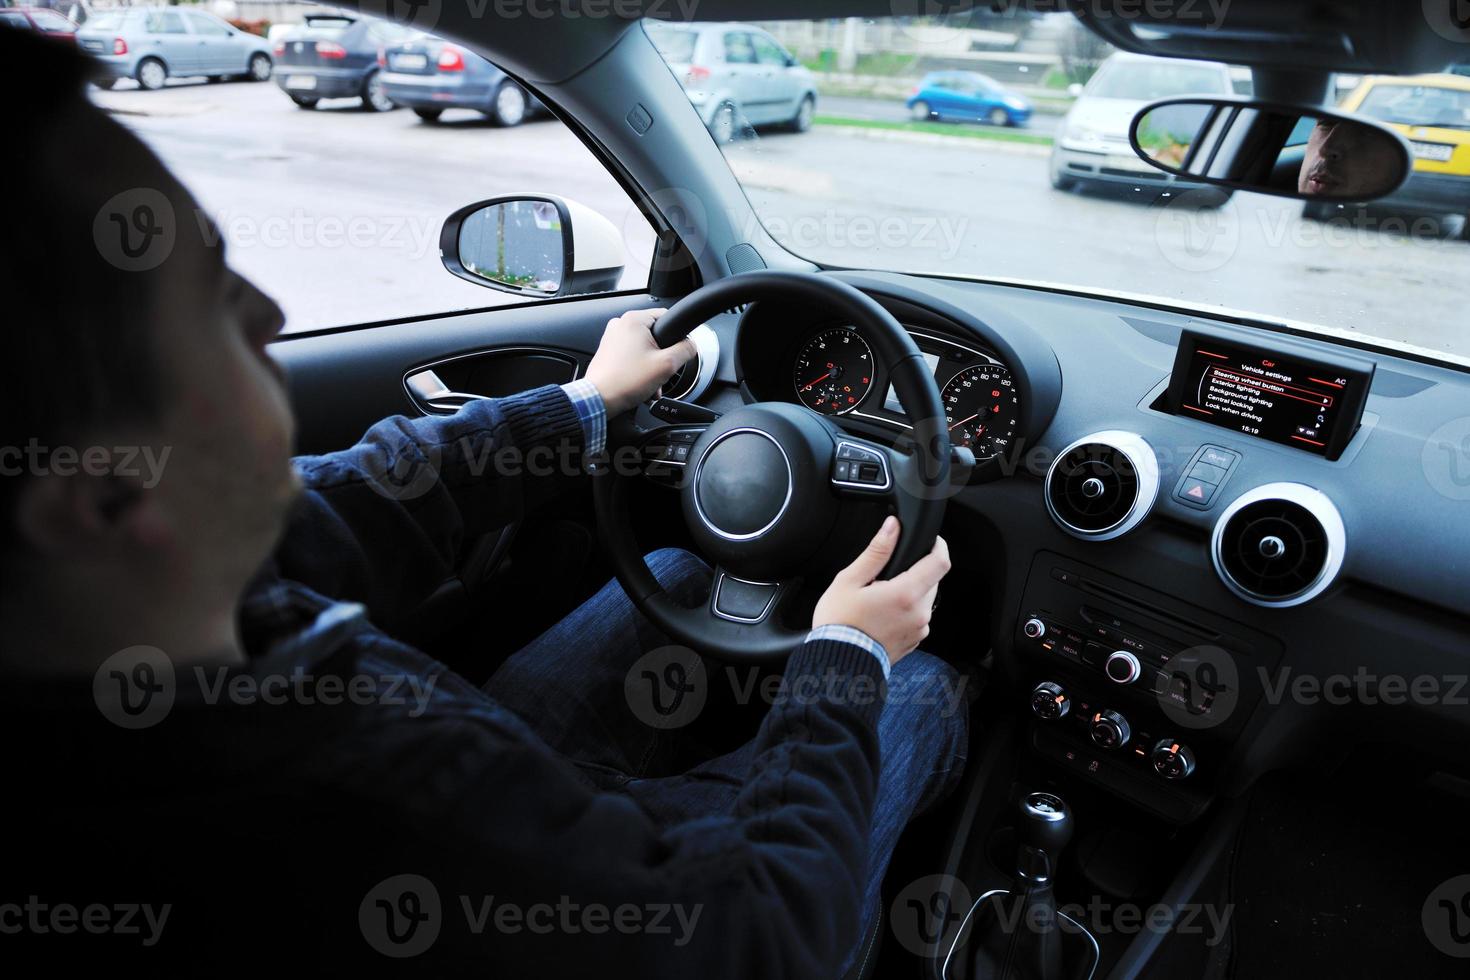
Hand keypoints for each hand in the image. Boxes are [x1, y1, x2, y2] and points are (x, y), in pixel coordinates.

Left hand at [583, 308, 697, 416]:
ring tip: (650, 383)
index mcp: (634, 320)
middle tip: (661, 372)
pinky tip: (641, 384)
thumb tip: (691, 345)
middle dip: (662, 358)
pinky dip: (639, 369)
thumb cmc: (625, 381)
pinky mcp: (609, 352)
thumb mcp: (667, 365)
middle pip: (656, 336)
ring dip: (652, 367)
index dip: (677, 337)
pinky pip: (632, 356)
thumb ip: (685, 350)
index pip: (668, 318)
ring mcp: (612, 338)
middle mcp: (621, 325)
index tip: (676, 353)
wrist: (599, 400)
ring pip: (645, 349)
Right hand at [812, 517, 950, 664]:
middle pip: (932, 580)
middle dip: (917, 571)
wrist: (839, 661)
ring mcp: (919, 629)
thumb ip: (876, 551)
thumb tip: (892, 527)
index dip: (939, 546)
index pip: (940, 562)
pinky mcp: (914, 641)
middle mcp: (919, 613)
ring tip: (881, 597)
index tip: (931, 540)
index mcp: (906, 594)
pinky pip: (918, 617)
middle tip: (887, 575)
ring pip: (925, 599)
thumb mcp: (850, 580)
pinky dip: (906, 610)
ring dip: (910, 592)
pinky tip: (883, 614)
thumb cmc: (840, 622)